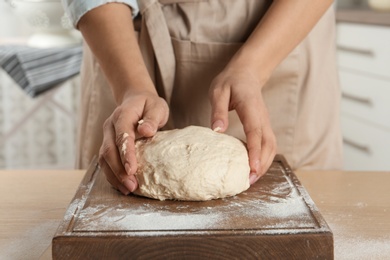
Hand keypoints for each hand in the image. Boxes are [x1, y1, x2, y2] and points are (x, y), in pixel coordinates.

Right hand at [98, 90, 168, 194]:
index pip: (122, 135)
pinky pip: (106, 162)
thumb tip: (146, 131)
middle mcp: (110, 126)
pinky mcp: (107, 145)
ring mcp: (106, 136)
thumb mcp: (157, 107)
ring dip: (114, 176)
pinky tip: (123, 186)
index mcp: (122, 115)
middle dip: (119, 170)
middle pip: (109, 150)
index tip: (132, 169)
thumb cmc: (149, 105)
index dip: (126, 153)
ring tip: (128, 189)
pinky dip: (113, 175)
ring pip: (104, 159)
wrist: (136, 100)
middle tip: (132, 186)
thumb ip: (152, 118)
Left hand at [209, 65, 276, 184]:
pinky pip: (268, 144)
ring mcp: (265, 121)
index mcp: (251, 107)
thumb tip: (217, 131)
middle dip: (262, 164)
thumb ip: (218, 111)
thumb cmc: (230, 82)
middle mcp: (262, 117)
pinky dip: (264, 157)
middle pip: (268, 144)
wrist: (247, 73)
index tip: (252, 169)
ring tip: (252, 179)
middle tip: (250, 181)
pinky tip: (254, 167)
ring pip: (271, 146)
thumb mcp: (218, 91)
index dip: (255, 152)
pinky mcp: (264, 125)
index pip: (255, 133)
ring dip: (265, 163)